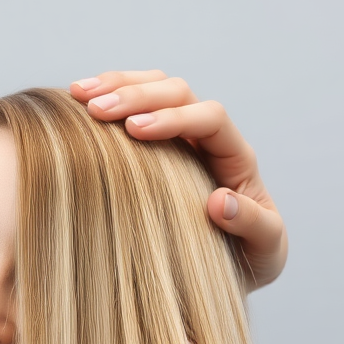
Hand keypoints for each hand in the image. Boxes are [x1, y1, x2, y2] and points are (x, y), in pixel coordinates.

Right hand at [69, 70, 286, 289]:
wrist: (242, 258)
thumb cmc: (253, 254)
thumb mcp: (265, 246)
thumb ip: (252, 224)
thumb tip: (219, 202)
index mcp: (236, 156)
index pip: (210, 118)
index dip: (172, 118)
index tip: (134, 131)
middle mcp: (210, 137)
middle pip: (177, 91)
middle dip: (137, 94)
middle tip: (95, 110)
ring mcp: (183, 136)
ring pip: (154, 87)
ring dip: (117, 85)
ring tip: (78, 93)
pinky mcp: (157, 145)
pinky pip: (136, 107)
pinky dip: (109, 98)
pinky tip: (79, 103)